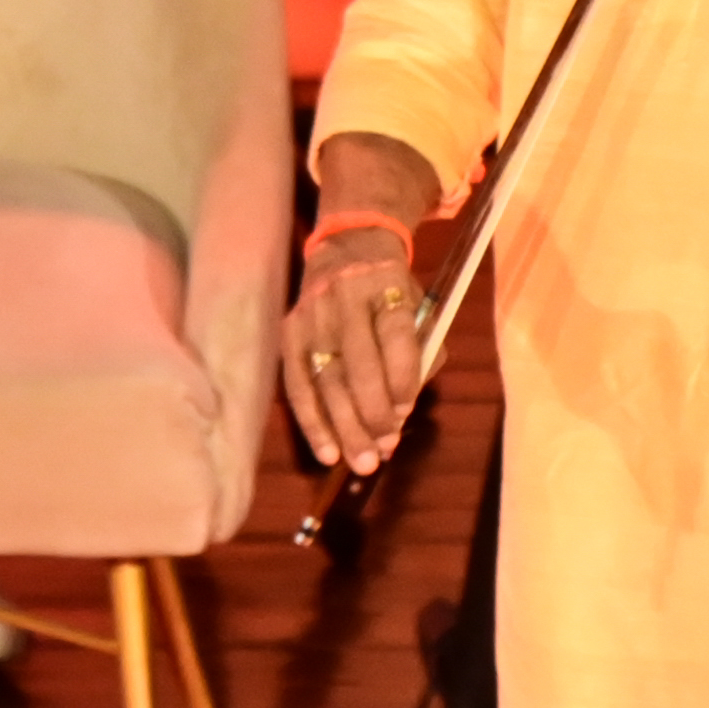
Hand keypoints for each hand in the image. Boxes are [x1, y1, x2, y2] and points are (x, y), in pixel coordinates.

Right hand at [281, 218, 434, 475]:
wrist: (346, 246)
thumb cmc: (391, 288)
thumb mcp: (416, 305)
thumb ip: (419, 354)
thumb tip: (401, 415)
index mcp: (385, 285)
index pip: (394, 333)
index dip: (400, 376)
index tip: (406, 412)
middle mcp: (344, 299)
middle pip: (356, 364)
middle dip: (371, 414)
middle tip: (383, 451)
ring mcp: (311, 316)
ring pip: (325, 379)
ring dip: (344, 427)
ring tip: (360, 462)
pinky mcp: (288, 333)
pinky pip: (297, 385)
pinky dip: (312, 423)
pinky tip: (326, 452)